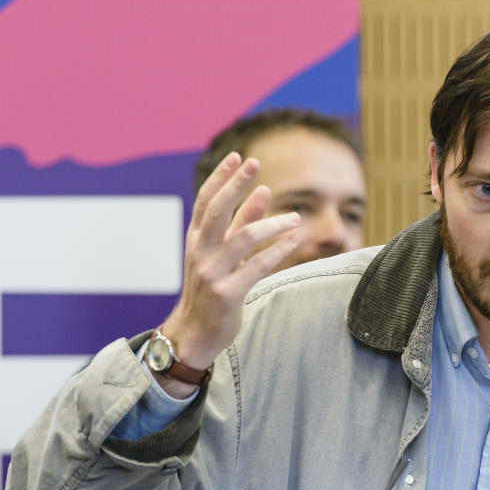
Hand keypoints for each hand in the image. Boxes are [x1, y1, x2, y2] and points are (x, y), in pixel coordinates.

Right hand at [156, 152, 300, 397]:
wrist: (195, 333)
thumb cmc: (211, 288)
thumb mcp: (222, 253)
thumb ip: (241, 223)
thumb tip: (262, 191)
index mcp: (196, 240)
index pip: (205, 202)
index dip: (220, 178)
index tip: (237, 157)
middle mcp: (200, 253)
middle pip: (217, 211)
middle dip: (235, 185)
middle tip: (254, 163)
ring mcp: (212, 273)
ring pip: (244, 238)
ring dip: (272, 223)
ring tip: (295, 218)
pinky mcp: (228, 293)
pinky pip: (258, 267)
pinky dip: (279, 250)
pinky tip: (295, 239)